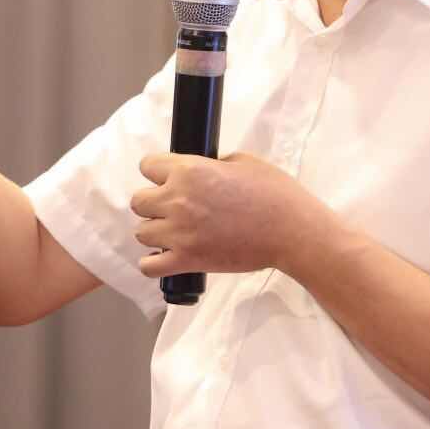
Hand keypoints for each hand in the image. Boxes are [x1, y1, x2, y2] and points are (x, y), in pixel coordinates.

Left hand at [130, 152, 336, 277]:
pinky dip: (153, 263)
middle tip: (173, 208)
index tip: (167, 179)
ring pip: (141, 233)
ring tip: (174, 233)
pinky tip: (167, 257)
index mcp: (189, 171)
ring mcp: (179, 233)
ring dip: (155, 232)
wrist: (291, 231)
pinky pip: (149, 266)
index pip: (147, 165)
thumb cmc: (274, 193)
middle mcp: (177, 200)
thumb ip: (213, 164)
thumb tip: (202, 169)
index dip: (157, 172)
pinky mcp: (187, 260)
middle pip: (138, 201)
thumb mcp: (243, 161)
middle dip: (153, 203)